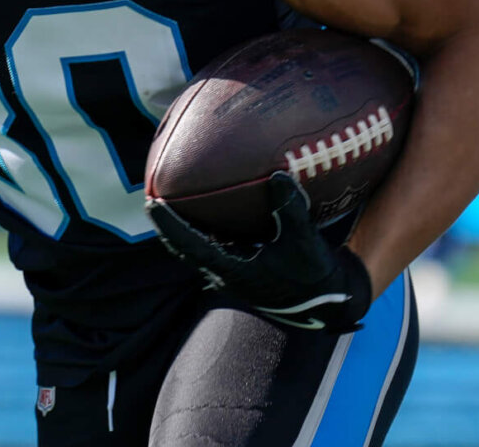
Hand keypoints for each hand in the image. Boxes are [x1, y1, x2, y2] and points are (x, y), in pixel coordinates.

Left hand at [145, 172, 372, 331]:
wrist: (327, 303)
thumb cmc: (314, 275)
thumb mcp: (304, 241)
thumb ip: (290, 209)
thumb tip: (277, 176)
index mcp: (232, 271)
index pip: (190, 245)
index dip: (168, 224)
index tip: (151, 202)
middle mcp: (225, 275)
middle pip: (183, 248)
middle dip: (166, 224)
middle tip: (150, 197)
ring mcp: (231, 275)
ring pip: (196, 249)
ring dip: (182, 228)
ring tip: (170, 201)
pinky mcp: (240, 271)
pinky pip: (212, 247)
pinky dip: (203, 230)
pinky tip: (206, 211)